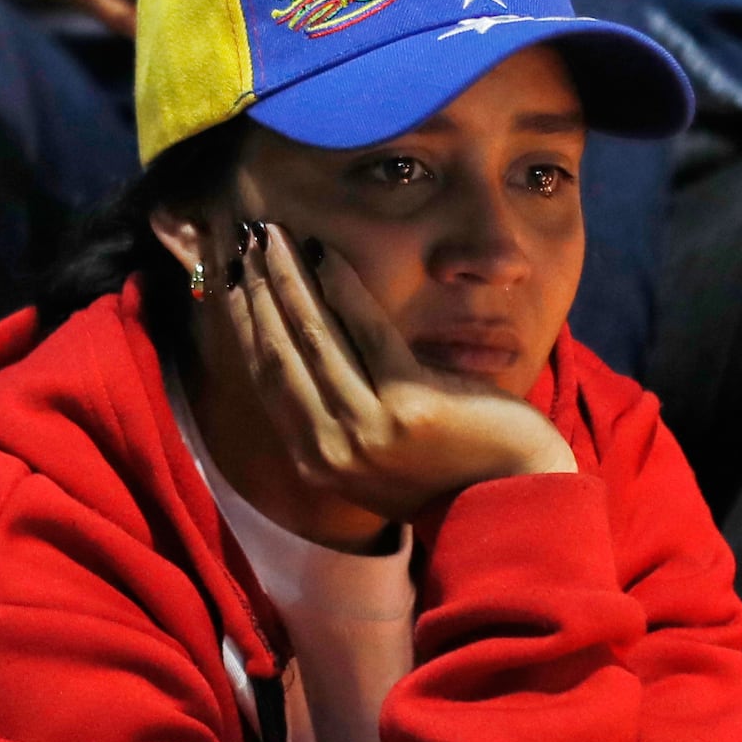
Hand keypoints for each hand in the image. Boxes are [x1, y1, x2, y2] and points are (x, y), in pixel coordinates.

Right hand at [219, 219, 574, 532]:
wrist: (515, 505)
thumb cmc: (451, 467)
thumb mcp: (377, 451)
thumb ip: (338, 410)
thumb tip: (301, 340)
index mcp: (316, 461)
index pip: (266, 377)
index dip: (242, 321)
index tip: (227, 276)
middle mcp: (330, 450)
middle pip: (277, 353)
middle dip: (254, 291)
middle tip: (242, 240)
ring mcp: (367, 432)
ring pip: (312, 338)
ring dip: (286, 279)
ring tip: (270, 236)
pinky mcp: (408, 408)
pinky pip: (366, 332)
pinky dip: (341, 288)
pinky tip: (324, 253)